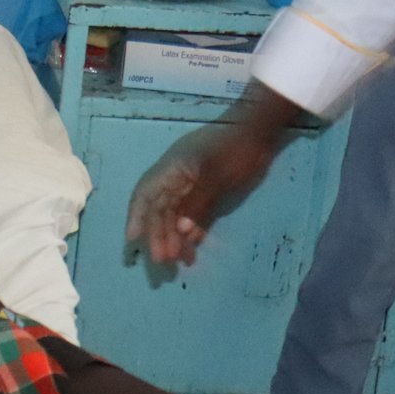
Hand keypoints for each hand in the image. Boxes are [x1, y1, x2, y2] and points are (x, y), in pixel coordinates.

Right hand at [125, 123, 279, 267]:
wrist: (262, 131)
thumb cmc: (236, 148)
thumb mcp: (216, 174)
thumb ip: (198, 202)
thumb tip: (181, 231)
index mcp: (172, 168)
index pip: (146, 194)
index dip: (137, 217)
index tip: (132, 241)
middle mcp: (178, 178)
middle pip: (161, 209)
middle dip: (159, 235)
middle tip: (162, 262)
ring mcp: (195, 184)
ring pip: (178, 215)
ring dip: (176, 237)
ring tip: (180, 261)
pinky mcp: (211, 191)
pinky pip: (196, 215)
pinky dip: (194, 232)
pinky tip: (194, 249)